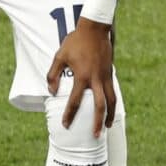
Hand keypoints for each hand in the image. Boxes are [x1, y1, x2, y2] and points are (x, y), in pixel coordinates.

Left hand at [48, 18, 114, 133]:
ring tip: (107, 126)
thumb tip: (52, 91)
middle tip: (95, 135)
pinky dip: (112, 102)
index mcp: (82, 77)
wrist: (94, 29)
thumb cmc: (74, 42)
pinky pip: (113, 92)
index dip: (70, 115)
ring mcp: (105, 77)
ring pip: (111, 101)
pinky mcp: (110, 73)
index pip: (75, 101)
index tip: (66, 125)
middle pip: (100, 106)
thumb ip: (53, 75)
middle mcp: (96, 79)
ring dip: (110, 115)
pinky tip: (110, 109)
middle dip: (97, 122)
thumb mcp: (59, 56)